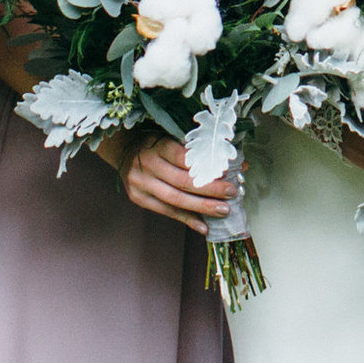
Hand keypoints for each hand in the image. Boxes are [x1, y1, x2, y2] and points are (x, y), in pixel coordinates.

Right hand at [117, 136, 239, 232]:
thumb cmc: (156, 143)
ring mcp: (141, 184)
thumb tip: (239, 162)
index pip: (184, 158)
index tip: (226, 173)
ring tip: (222, 210)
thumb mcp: (172, 136)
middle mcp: (148, 165)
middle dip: (209, 189)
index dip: (205, 167)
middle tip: (231, 193)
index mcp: (158, 146)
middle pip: (182, 181)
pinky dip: (186, 220)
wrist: (123, 150)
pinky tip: (203, 226)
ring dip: (201, 207)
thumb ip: (200, 149)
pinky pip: (166, 211)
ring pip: (175, 199)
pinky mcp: (139, 198)